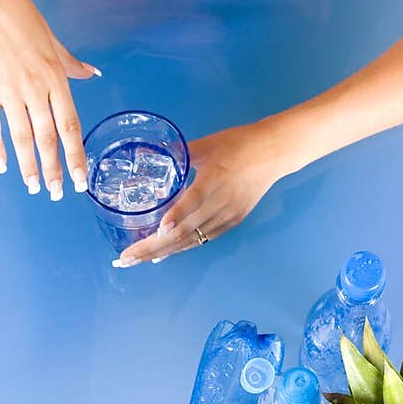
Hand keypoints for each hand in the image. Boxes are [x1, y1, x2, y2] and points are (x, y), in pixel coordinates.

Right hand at [0, 0, 98, 197]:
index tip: (81, 178)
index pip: (70, 125)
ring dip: (28, 166)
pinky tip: (3, 165)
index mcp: (55, 77)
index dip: (76, 156)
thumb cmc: (19, 16)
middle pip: (48, 138)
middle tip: (58, 194)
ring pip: (22, 137)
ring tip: (33, 187)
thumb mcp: (51, 39)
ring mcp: (8, 90)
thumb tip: (93, 72)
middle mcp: (35, 87)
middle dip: (54, 170)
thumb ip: (70, 62)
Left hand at [114, 124, 281, 265]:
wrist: (273, 153)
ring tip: (140, 259)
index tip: (157, 230)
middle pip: (186, 230)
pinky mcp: (234, 220)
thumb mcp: (207, 144)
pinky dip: (184, 246)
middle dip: (154, 246)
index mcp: (214, 179)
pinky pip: (205, 238)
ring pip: (193, 239)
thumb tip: (152, 155)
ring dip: (165, 251)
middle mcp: (221, 202)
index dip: (175, 217)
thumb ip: (179, 152)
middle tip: (128, 257)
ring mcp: (228, 215)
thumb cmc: (239, 143)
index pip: (193, 201)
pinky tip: (166, 252)